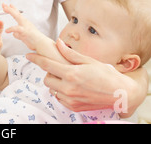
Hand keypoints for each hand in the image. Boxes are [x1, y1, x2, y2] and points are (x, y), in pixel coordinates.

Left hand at [3, 3, 45, 51]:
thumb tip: (13, 33)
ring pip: (18, 16)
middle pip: (17, 13)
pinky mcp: (25, 32)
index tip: (9, 4)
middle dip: (10, 8)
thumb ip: (18, 33)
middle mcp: (25, 23)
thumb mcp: (24, 35)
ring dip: (11, 11)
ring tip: (4, 9)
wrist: (41, 43)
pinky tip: (7, 31)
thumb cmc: (33, 40)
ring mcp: (26, 26)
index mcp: (25, 23)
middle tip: (4, 5)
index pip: (18, 14)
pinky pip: (17, 29)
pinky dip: (11, 29)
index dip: (13, 9)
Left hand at [26, 39, 144, 114]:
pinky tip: (72, 87)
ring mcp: (71, 99)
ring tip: (67, 78)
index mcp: (71, 74)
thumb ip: (70, 53)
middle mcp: (69, 88)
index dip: (36, 58)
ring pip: (52, 89)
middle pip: (47, 78)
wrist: (120, 94)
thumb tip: (58, 43)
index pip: (47, 65)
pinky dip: (61, 92)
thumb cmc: (106, 75)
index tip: (29, 55)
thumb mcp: (88, 60)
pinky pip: (59, 98)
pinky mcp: (73, 107)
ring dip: (55, 83)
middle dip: (49, 72)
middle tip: (59, 68)